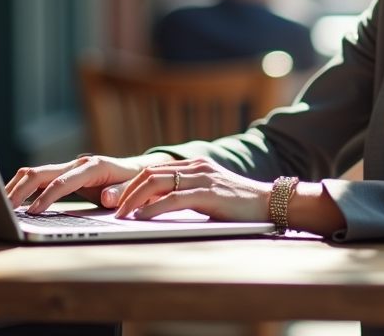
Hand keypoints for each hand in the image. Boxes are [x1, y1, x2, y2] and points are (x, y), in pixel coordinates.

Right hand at [5, 153, 170, 212]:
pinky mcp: (62, 175)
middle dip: (19, 190)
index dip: (46, 197)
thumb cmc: (135, 182)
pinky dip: (21, 188)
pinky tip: (11, 201)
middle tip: (2, 208)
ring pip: (33, 173)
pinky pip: (37, 178)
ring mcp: (68, 168)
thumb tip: (106, 198)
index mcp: (93, 167)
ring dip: (15, 187)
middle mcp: (77, 164)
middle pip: (39, 172)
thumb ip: (121, 193)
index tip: (32, 213)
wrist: (138, 170)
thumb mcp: (134, 189)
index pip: (62, 182)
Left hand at [111, 157, 271, 222]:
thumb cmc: (241, 205)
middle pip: (150, 174)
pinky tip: (141, 218)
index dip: (133, 184)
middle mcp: (196, 167)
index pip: (155, 169)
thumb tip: (159, 208)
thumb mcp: (210, 194)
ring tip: (121, 215)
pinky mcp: (208, 193)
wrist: (270, 203)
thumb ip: (189, 194)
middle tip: (113, 209)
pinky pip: (172, 199)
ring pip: (156, 184)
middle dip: (127, 191)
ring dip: (134, 200)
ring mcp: (202, 178)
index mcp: (196, 165)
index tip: (119, 200)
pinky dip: (152, 209)